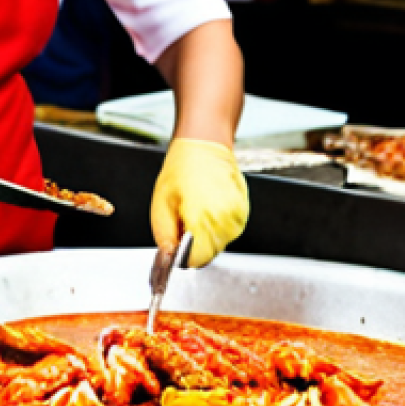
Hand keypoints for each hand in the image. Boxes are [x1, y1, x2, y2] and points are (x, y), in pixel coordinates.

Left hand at [150, 138, 248, 267]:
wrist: (204, 146)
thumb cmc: (181, 169)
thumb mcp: (161, 202)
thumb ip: (164, 234)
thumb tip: (168, 255)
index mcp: (203, 218)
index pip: (196, 260)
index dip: (182, 257)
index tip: (175, 245)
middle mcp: (225, 221)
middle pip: (208, 253)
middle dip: (193, 245)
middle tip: (182, 219)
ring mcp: (237, 217)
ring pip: (218, 243)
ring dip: (205, 235)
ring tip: (195, 208)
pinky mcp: (243, 212)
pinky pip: (227, 231)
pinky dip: (215, 225)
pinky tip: (207, 205)